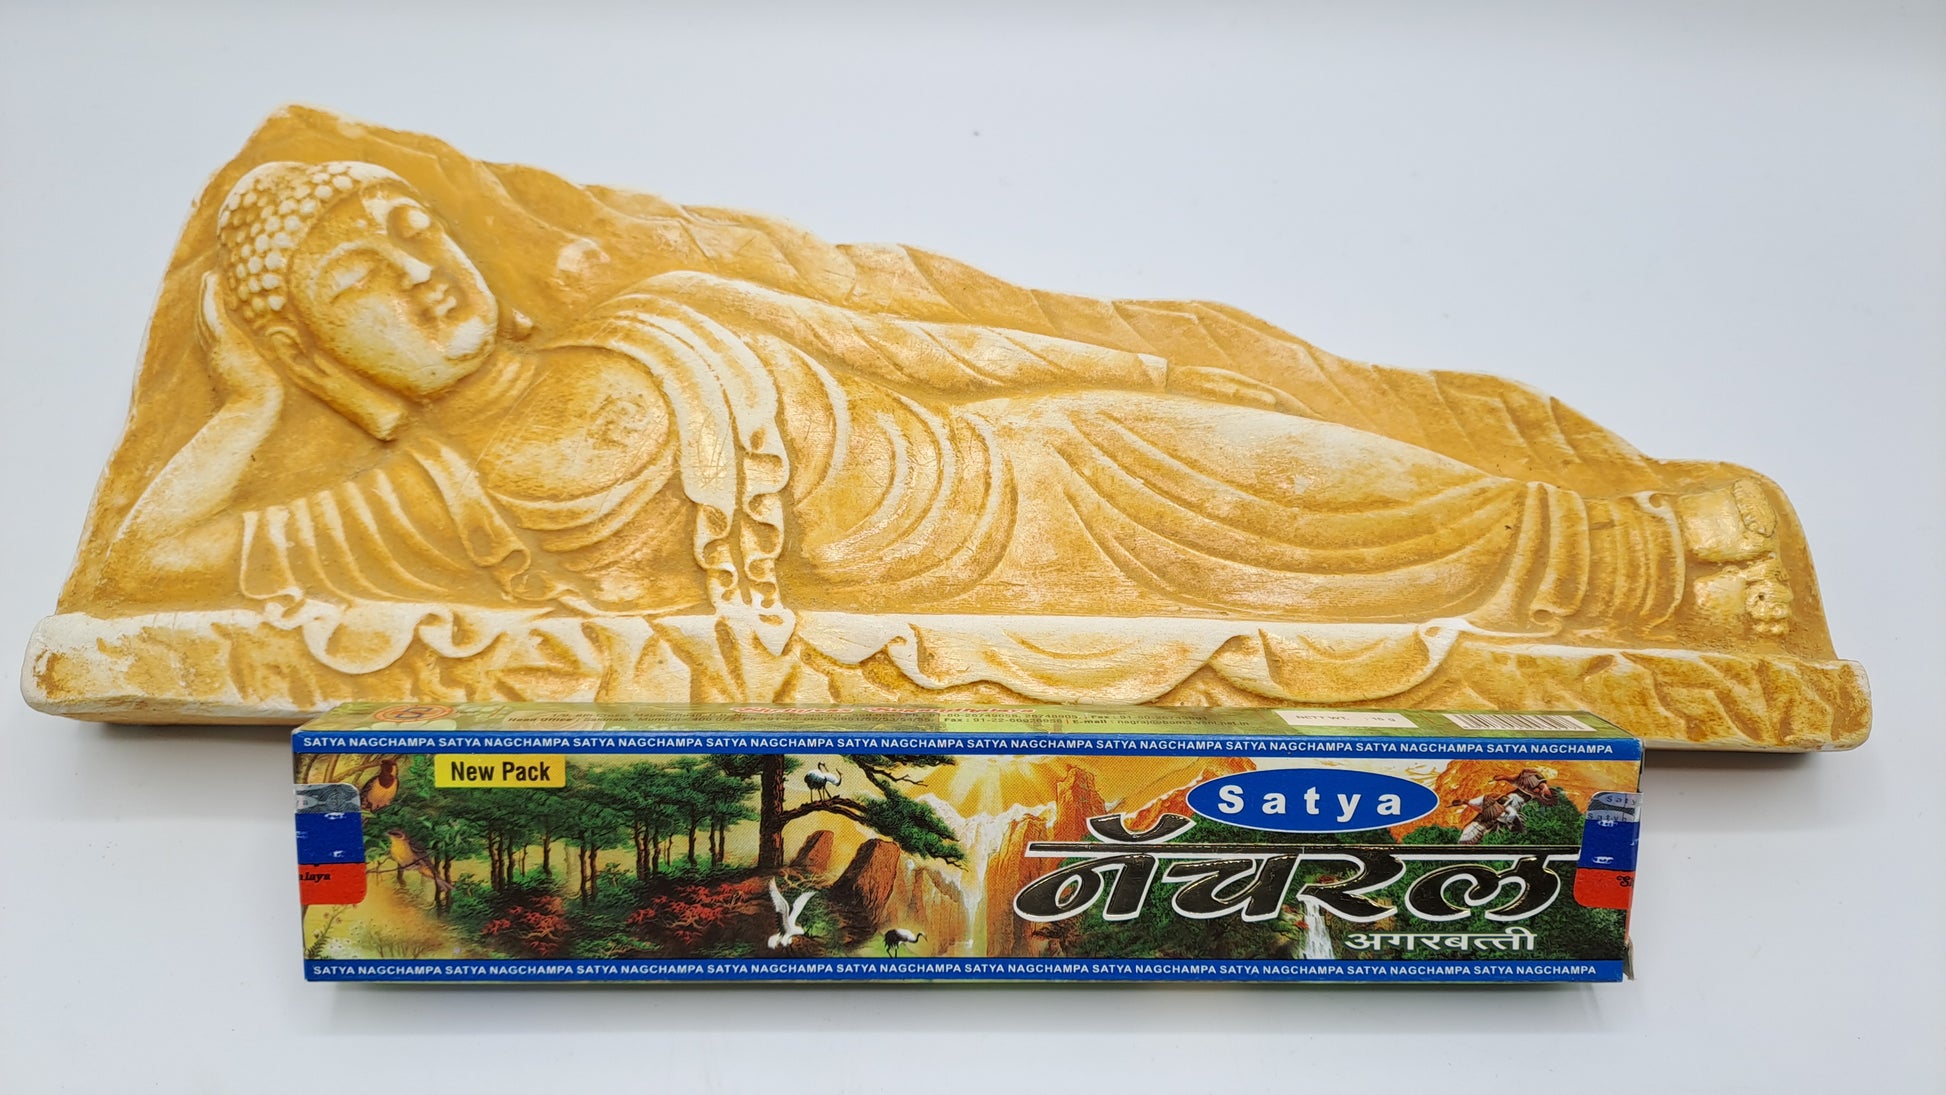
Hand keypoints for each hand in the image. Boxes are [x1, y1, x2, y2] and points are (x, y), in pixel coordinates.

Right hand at [199, 272, 281, 404]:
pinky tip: (211, 279)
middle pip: (206, 322)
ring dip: (206, 293)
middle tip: (207, 282)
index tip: (214, 307)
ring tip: (209, 276)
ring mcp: (219, 346)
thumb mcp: (262, 386)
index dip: (212, 320)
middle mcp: (217, 352)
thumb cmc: (261, 405)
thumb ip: (265, 377)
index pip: (215, 336)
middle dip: (205, 302)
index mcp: (224, 362)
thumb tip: (279, 375)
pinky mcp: (225, 341)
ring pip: (207, 314)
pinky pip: (214, 313)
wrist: (254, 411)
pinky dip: (210, 296)